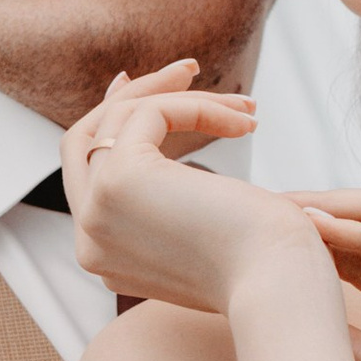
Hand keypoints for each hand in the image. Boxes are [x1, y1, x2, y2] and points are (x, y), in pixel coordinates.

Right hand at [64, 63, 315, 312]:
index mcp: (105, 258)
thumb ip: (177, 212)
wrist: (278, 288)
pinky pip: (150, 113)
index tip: (152, 96)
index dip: (113, 129)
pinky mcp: (119, 179)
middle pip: (82, 143)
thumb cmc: (264, 270)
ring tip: (243, 103)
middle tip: (182, 72)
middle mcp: (88, 240)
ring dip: (183, 98)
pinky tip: (245, 122)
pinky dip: (199, 107)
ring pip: (116, 120)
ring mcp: (96, 211)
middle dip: (131, 99)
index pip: (87, 178)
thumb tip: (178, 174)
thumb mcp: (209, 239)